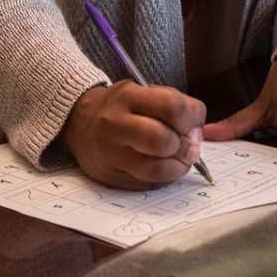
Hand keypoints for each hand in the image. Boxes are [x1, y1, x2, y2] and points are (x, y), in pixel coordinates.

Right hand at [62, 82, 205, 190]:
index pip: (173, 107)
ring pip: (156, 169)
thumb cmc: (123, 108)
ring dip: (177, 168)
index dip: (192, 119)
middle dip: (183, 147)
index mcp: (128, 96)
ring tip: (177, 160)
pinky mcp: (109, 175)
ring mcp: (110, 152)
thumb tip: (196, 137)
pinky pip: (147, 184)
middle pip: (163, 141)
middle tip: (184, 146)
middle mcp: (115, 123)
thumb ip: (176, 107)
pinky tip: (162, 168)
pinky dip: (163, 179)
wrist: (80, 122)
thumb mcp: (145, 92)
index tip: (192, 124)